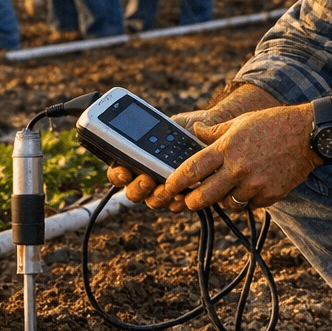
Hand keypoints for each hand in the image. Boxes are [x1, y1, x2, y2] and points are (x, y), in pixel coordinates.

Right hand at [105, 107, 219, 208]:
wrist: (214, 131)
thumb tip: (153, 130)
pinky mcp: (183, 196)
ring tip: (167, 188)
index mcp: (139, 160)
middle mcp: (148, 176)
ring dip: (157, 196)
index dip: (117, 175)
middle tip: (146, 179)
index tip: (124, 172)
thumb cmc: (189, 127)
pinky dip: (177, 203)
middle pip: (133, 192)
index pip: (119, 172)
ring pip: (153, 201)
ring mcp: (164, 188)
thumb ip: (159, 127)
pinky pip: (175, 206)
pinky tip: (183, 195)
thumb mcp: (172, 124)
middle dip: (137, 188)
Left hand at [108, 103, 313, 212]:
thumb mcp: (239, 122)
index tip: (166, 187)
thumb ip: (214, 132)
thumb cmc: (272, 124)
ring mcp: (255, 184)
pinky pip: (251, 205)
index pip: (192, 169)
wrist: (308, 134)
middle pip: (205, 196)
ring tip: (226, 189)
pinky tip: (252, 187)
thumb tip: (194, 130)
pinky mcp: (271, 195)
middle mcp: (238, 168)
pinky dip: (248, 200)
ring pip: (228, 203)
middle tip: (189, 200)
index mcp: (226, 148)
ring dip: (223, 199)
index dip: (175, 181)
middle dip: (192, 201)